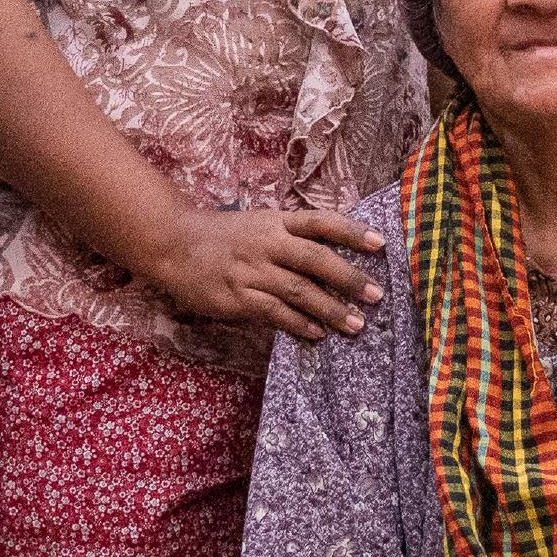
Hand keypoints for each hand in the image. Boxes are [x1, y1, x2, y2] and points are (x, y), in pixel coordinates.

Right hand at [145, 206, 384, 342]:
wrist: (175, 245)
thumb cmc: (227, 236)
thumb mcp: (261, 224)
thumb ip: (294, 236)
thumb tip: (339, 254)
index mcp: (277, 222)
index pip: (321, 222)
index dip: (352, 231)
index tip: (381, 243)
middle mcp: (267, 243)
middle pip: (315, 259)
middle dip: (348, 278)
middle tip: (376, 295)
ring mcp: (251, 271)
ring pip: (298, 290)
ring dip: (330, 309)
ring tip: (356, 325)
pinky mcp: (236, 297)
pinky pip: (273, 312)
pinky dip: (297, 324)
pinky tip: (317, 334)